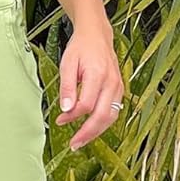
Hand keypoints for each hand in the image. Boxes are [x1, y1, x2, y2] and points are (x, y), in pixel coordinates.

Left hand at [55, 22, 124, 149]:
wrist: (96, 36)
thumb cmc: (81, 48)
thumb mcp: (67, 64)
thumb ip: (67, 87)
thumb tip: (65, 109)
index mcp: (98, 74)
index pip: (86, 105)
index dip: (72, 116)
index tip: (60, 120)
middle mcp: (111, 82)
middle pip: (102, 116)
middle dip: (87, 133)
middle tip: (74, 144)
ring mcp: (118, 86)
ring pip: (111, 117)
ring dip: (96, 132)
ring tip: (82, 140)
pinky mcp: (119, 90)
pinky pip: (113, 111)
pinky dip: (102, 123)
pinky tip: (91, 128)